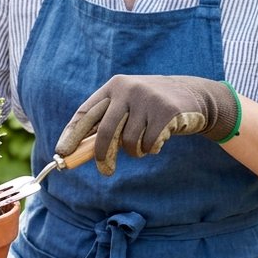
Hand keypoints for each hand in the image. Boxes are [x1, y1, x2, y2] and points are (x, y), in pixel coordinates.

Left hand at [55, 75, 239, 175]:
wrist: (195, 96)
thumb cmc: (152, 107)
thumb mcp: (129, 107)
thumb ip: (108, 123)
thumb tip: (79, 152)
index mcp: (113, 86)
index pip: (86, 113)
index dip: (72, 134)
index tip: (62, 153)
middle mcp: (128, 89)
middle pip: (105, 131)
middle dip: (101, 155)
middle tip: (104, 171)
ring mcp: (147, 99)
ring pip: (129, 142)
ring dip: (135, 151)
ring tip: (145, 143)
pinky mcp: (166, 112)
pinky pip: (149, 144)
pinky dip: (152, 149)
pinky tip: (160, 139)